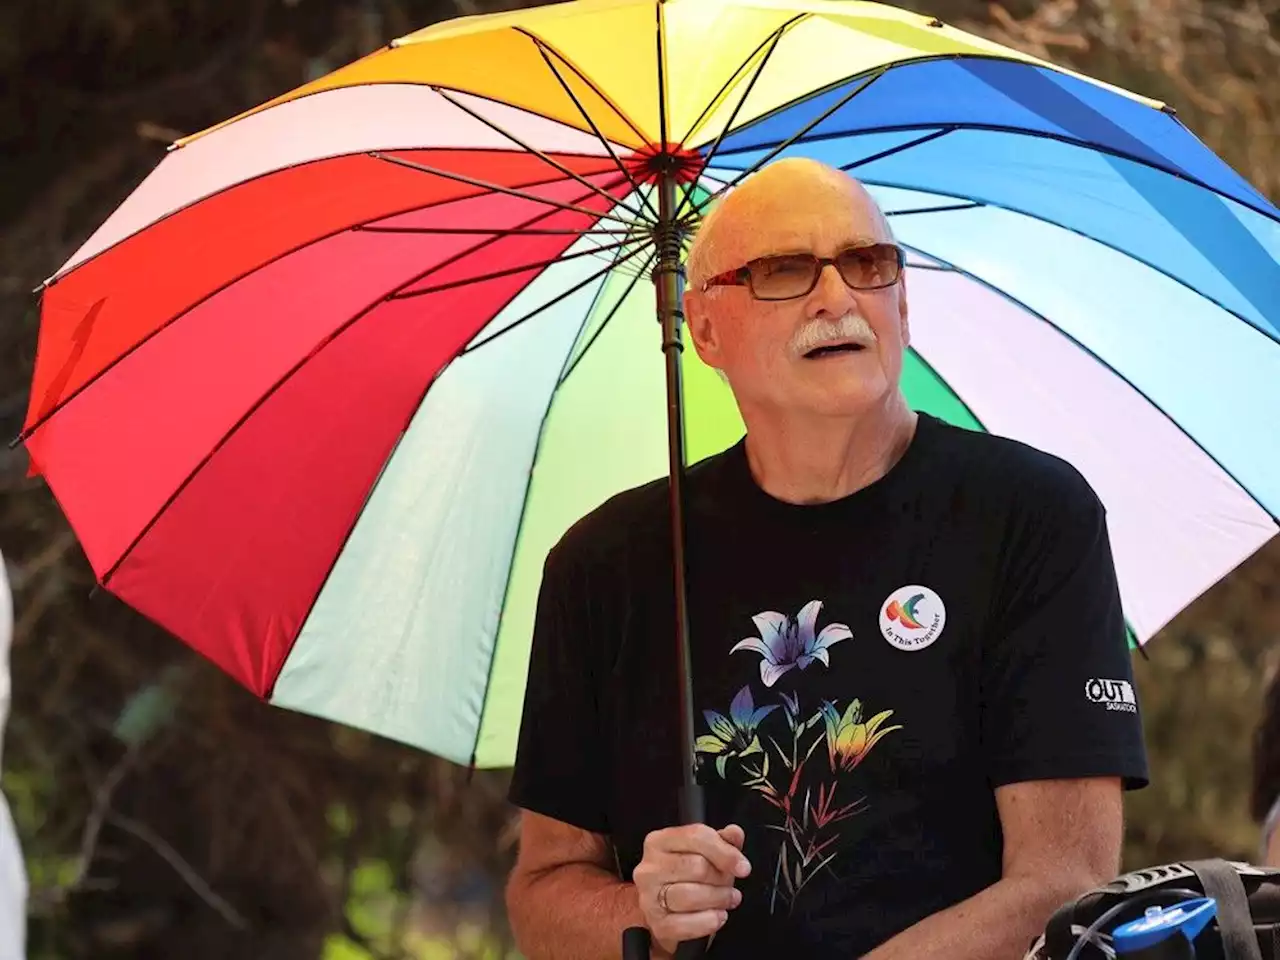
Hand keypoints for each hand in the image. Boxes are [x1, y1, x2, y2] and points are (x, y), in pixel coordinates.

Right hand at [632, 823, 750, 955]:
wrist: (665, 911)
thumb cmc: (685, 878)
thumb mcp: (703, 853)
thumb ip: (721, 841)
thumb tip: (734, 833)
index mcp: (659, 842)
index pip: (696, 836)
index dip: (725, 852)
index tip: (743, 866)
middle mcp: (650, 867)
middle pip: (697, 867)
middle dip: (722, 878)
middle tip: (730, 885)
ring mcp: (649, 897)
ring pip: (692, 896)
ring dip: (719, 899)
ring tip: (728, 899)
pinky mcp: (656, 924)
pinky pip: (686, 924)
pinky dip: (708, 921)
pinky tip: (717, 916)